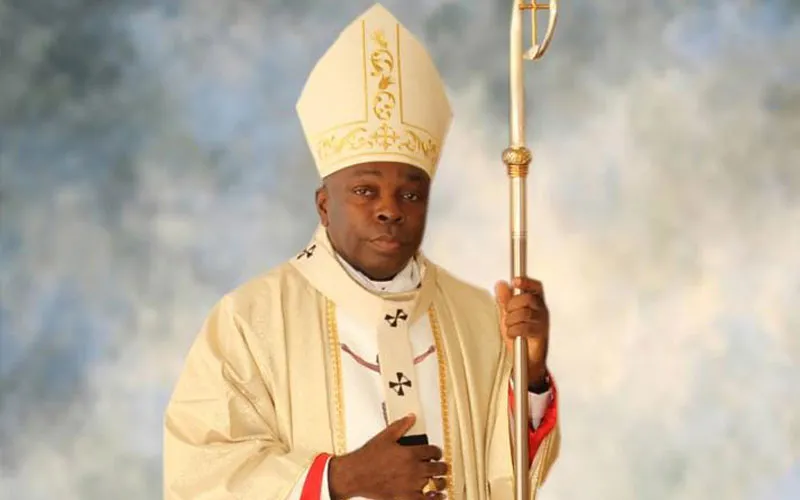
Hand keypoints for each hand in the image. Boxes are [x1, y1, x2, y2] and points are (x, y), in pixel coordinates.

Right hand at [328, 414, 448, 499]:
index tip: (436, 453)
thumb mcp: (385, 437)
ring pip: (435, 483)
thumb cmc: (367, 458)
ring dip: (441, 481)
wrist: (355, 475)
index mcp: (410, 453)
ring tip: (441, 480)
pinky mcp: (406, 497)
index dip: (436, 451)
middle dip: (441, 466)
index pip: (432, 451)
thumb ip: (400, 426)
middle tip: (441, 466)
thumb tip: (410, 418)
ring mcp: (411, 484)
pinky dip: (435, 498)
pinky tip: (437, 496)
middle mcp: (413, 469)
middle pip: (437, 467)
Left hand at [495, 277, 549, 386]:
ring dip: (511, 320)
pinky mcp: (541, 334)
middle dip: (512, 305)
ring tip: (510, 327)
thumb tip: (501, 284)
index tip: (515, 281)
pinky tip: (513, 334)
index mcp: (535, 302)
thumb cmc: (519, 336)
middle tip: (507, 314)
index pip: (535, 287)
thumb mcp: (508, 315)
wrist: (525, 359)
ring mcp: (542, 322)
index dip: (526, 282)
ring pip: (524, 312)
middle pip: (527, 298)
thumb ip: (504, 300)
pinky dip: (513, 331)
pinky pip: (524, 327)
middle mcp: (541, 310)